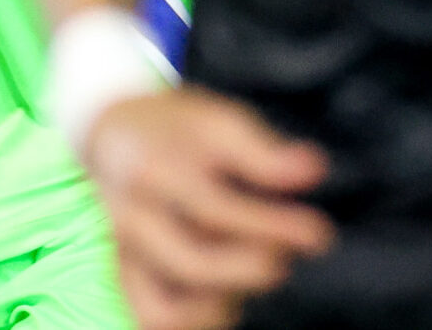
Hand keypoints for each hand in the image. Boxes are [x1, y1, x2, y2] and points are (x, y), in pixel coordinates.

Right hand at [87, 87, 334, 329]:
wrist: (112, 130)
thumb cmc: (176, 129)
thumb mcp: (217, 122)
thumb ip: (263, 150)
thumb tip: (314, 169)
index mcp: (150, 168)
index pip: (213, 209)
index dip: (272, 227)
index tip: (318, 232)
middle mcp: (128, 216)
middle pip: (192, 263)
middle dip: (252, 268)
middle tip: (284, 255)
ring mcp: (120, 249)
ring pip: (167, 306)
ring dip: (222, 299)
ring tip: (250, 268)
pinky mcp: (122, 272)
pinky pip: (152, 316)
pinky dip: (193, 318)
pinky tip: (224, 294)